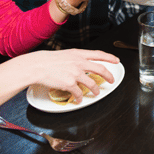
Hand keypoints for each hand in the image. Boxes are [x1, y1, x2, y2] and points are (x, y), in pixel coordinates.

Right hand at [0, 49, 119, 105]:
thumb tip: (81, 63)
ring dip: (95, 90)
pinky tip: (79, 99)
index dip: (110, 58)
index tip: (116, 61)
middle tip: (111, 80)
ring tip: (96, 93)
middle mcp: (79, 63)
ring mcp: (75, 73)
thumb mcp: (65, 54)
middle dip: (109, 76)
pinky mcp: (70, 84)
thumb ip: (75, 58)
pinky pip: (79, 93)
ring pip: (92, 84)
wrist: (37, 65)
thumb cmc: (47, 60)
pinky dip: (80, 97)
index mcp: (79, 54)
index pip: (99, 54)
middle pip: (100, 69)